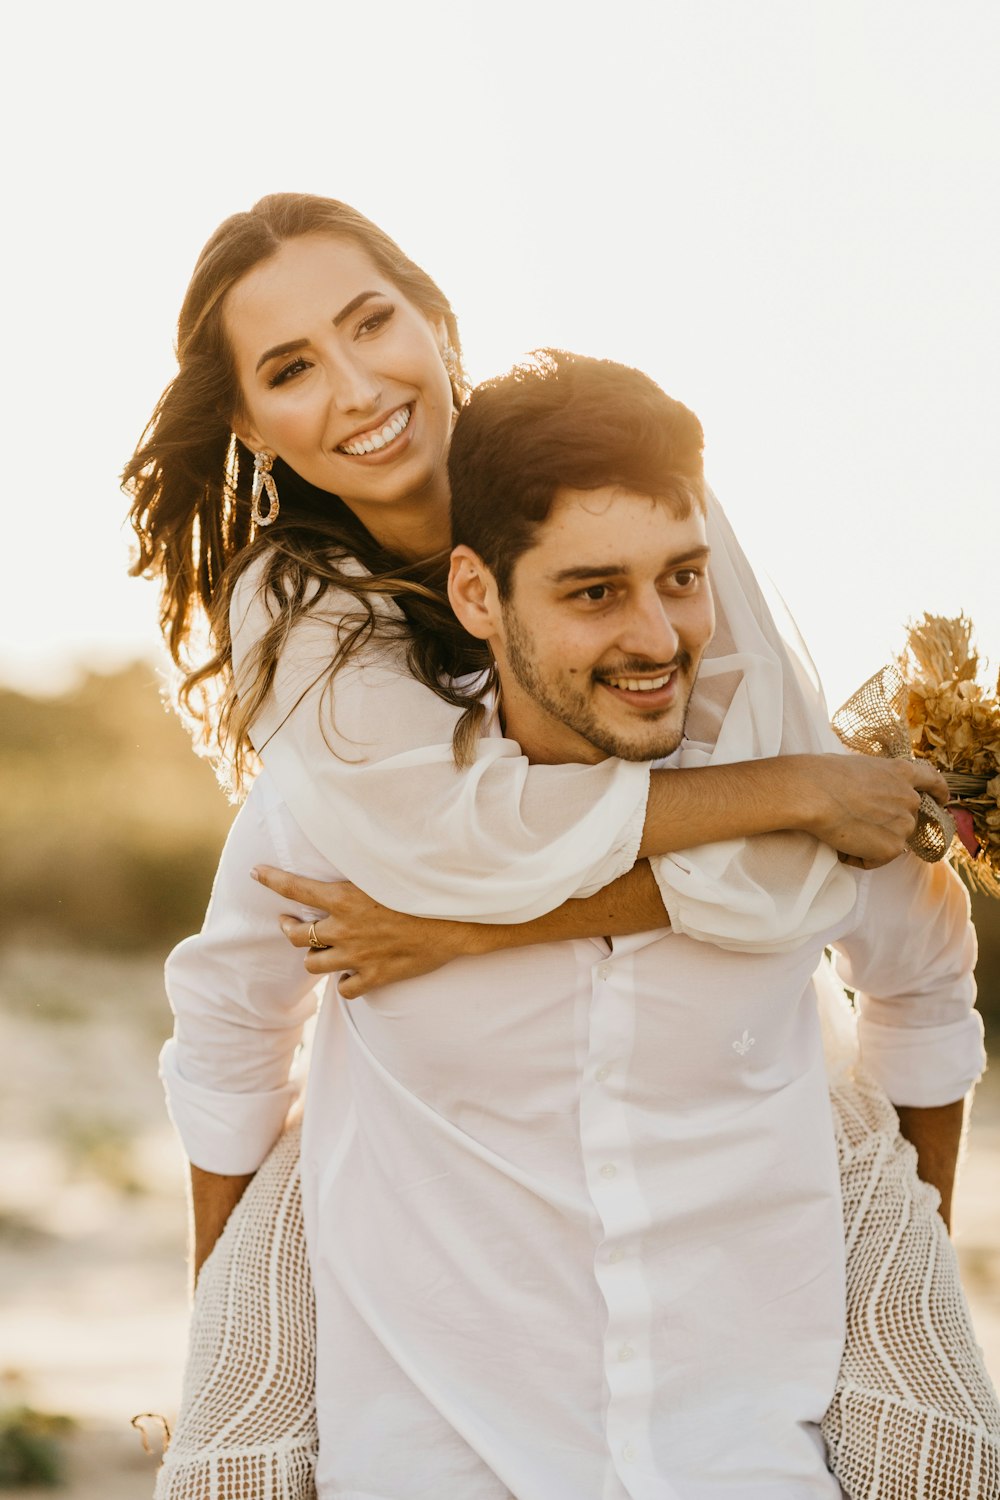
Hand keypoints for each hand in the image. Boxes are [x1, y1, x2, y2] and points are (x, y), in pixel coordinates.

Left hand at [251, 866, 478, 998]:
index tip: (255, 872)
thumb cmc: (423, 888)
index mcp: (344, 899)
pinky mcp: (375, 977)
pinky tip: (350, 973)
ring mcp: (357, 957)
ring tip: (318, 950)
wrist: (455, 922)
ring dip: (313, 957)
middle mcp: (344, 929)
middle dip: (288, 928)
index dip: (271, 880)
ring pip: (313, 965)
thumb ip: (362, 865)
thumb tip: (353, 840)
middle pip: (296, 936)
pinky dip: (344, 982)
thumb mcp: (387, 869)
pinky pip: (345, 989)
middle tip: (289, 922)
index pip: (294, 888)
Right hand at [802, 753, 949, 868]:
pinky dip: (855, 857)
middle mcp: (910, 798)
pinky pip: (873, 860)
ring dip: (866, 842)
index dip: (939, 791)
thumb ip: (876, 781)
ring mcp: (905, 824)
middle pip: (905, 820)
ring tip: (840, 829)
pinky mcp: (893, 848)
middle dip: (886, 827)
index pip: (932, 781)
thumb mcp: (859, 767)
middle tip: (856, 824)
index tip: (942, 799)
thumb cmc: (823, 775)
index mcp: (901, 772)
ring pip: (888, 842)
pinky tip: (840, 842)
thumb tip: (868, 796)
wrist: (814, 793)